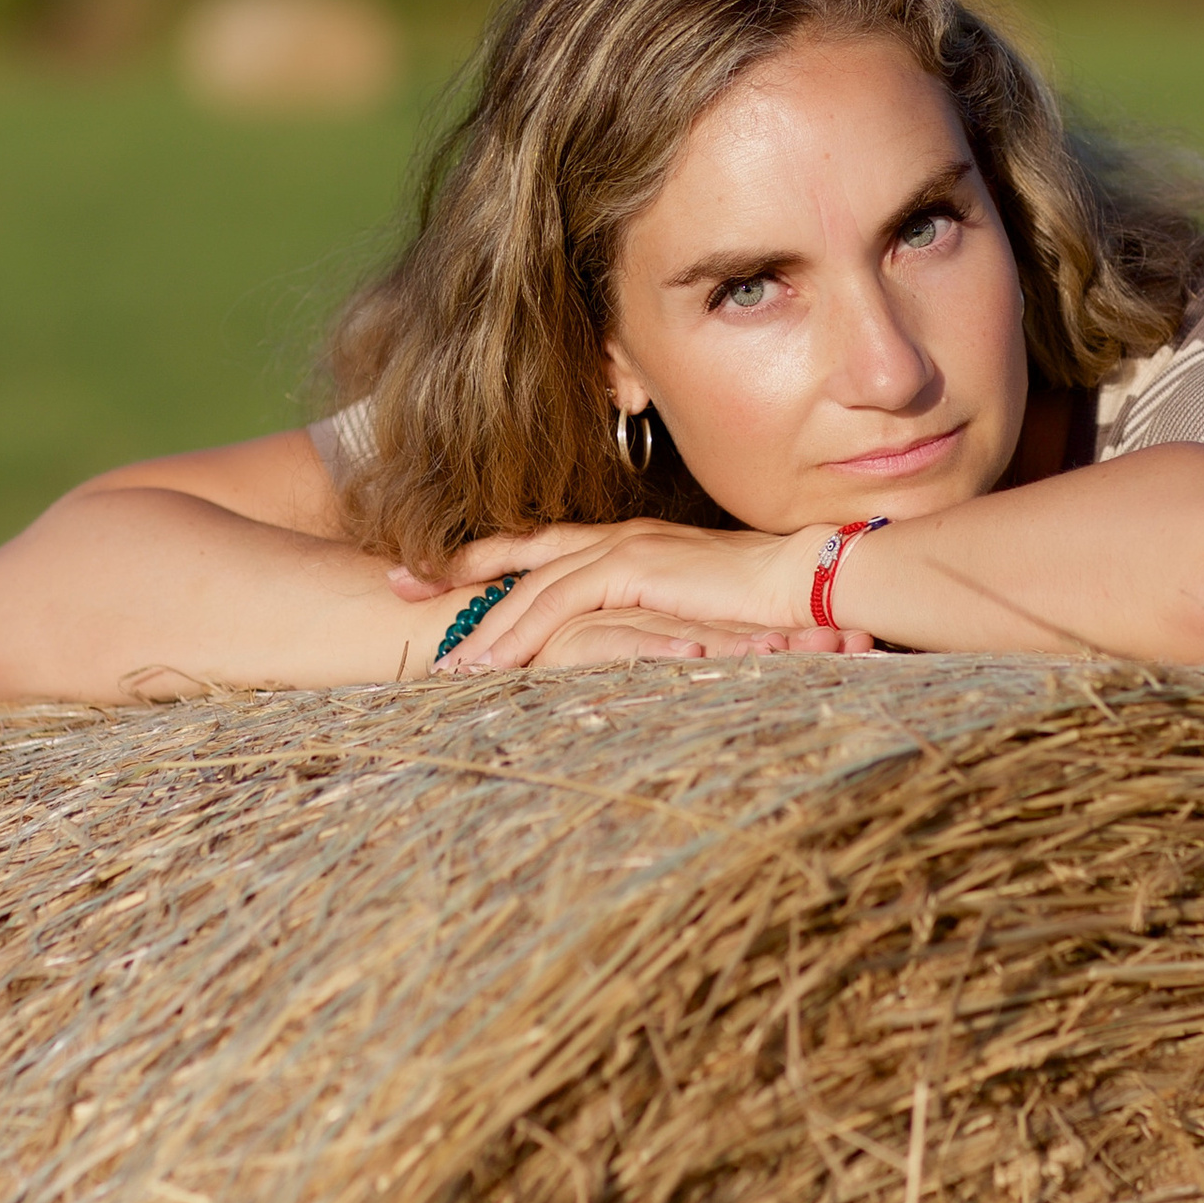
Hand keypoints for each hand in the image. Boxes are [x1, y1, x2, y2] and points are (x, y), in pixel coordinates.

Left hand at [394, 518, 854, 675]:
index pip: (544, 551)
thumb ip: (655, 620)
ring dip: (480, 624)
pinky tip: (486, 663)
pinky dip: (518, 632)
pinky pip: (560, 603)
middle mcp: (620, 539)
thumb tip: (627, 651)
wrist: (817, 579)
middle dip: (451, 571)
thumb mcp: (696, 611)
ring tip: (435, 660)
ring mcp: (626, 549)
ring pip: (531, 586)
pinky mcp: (637, 568)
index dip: (486, 560)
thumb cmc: (769, 602)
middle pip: (518, 554)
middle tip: (387, 582)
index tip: (429, 572)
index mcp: (630, 545)